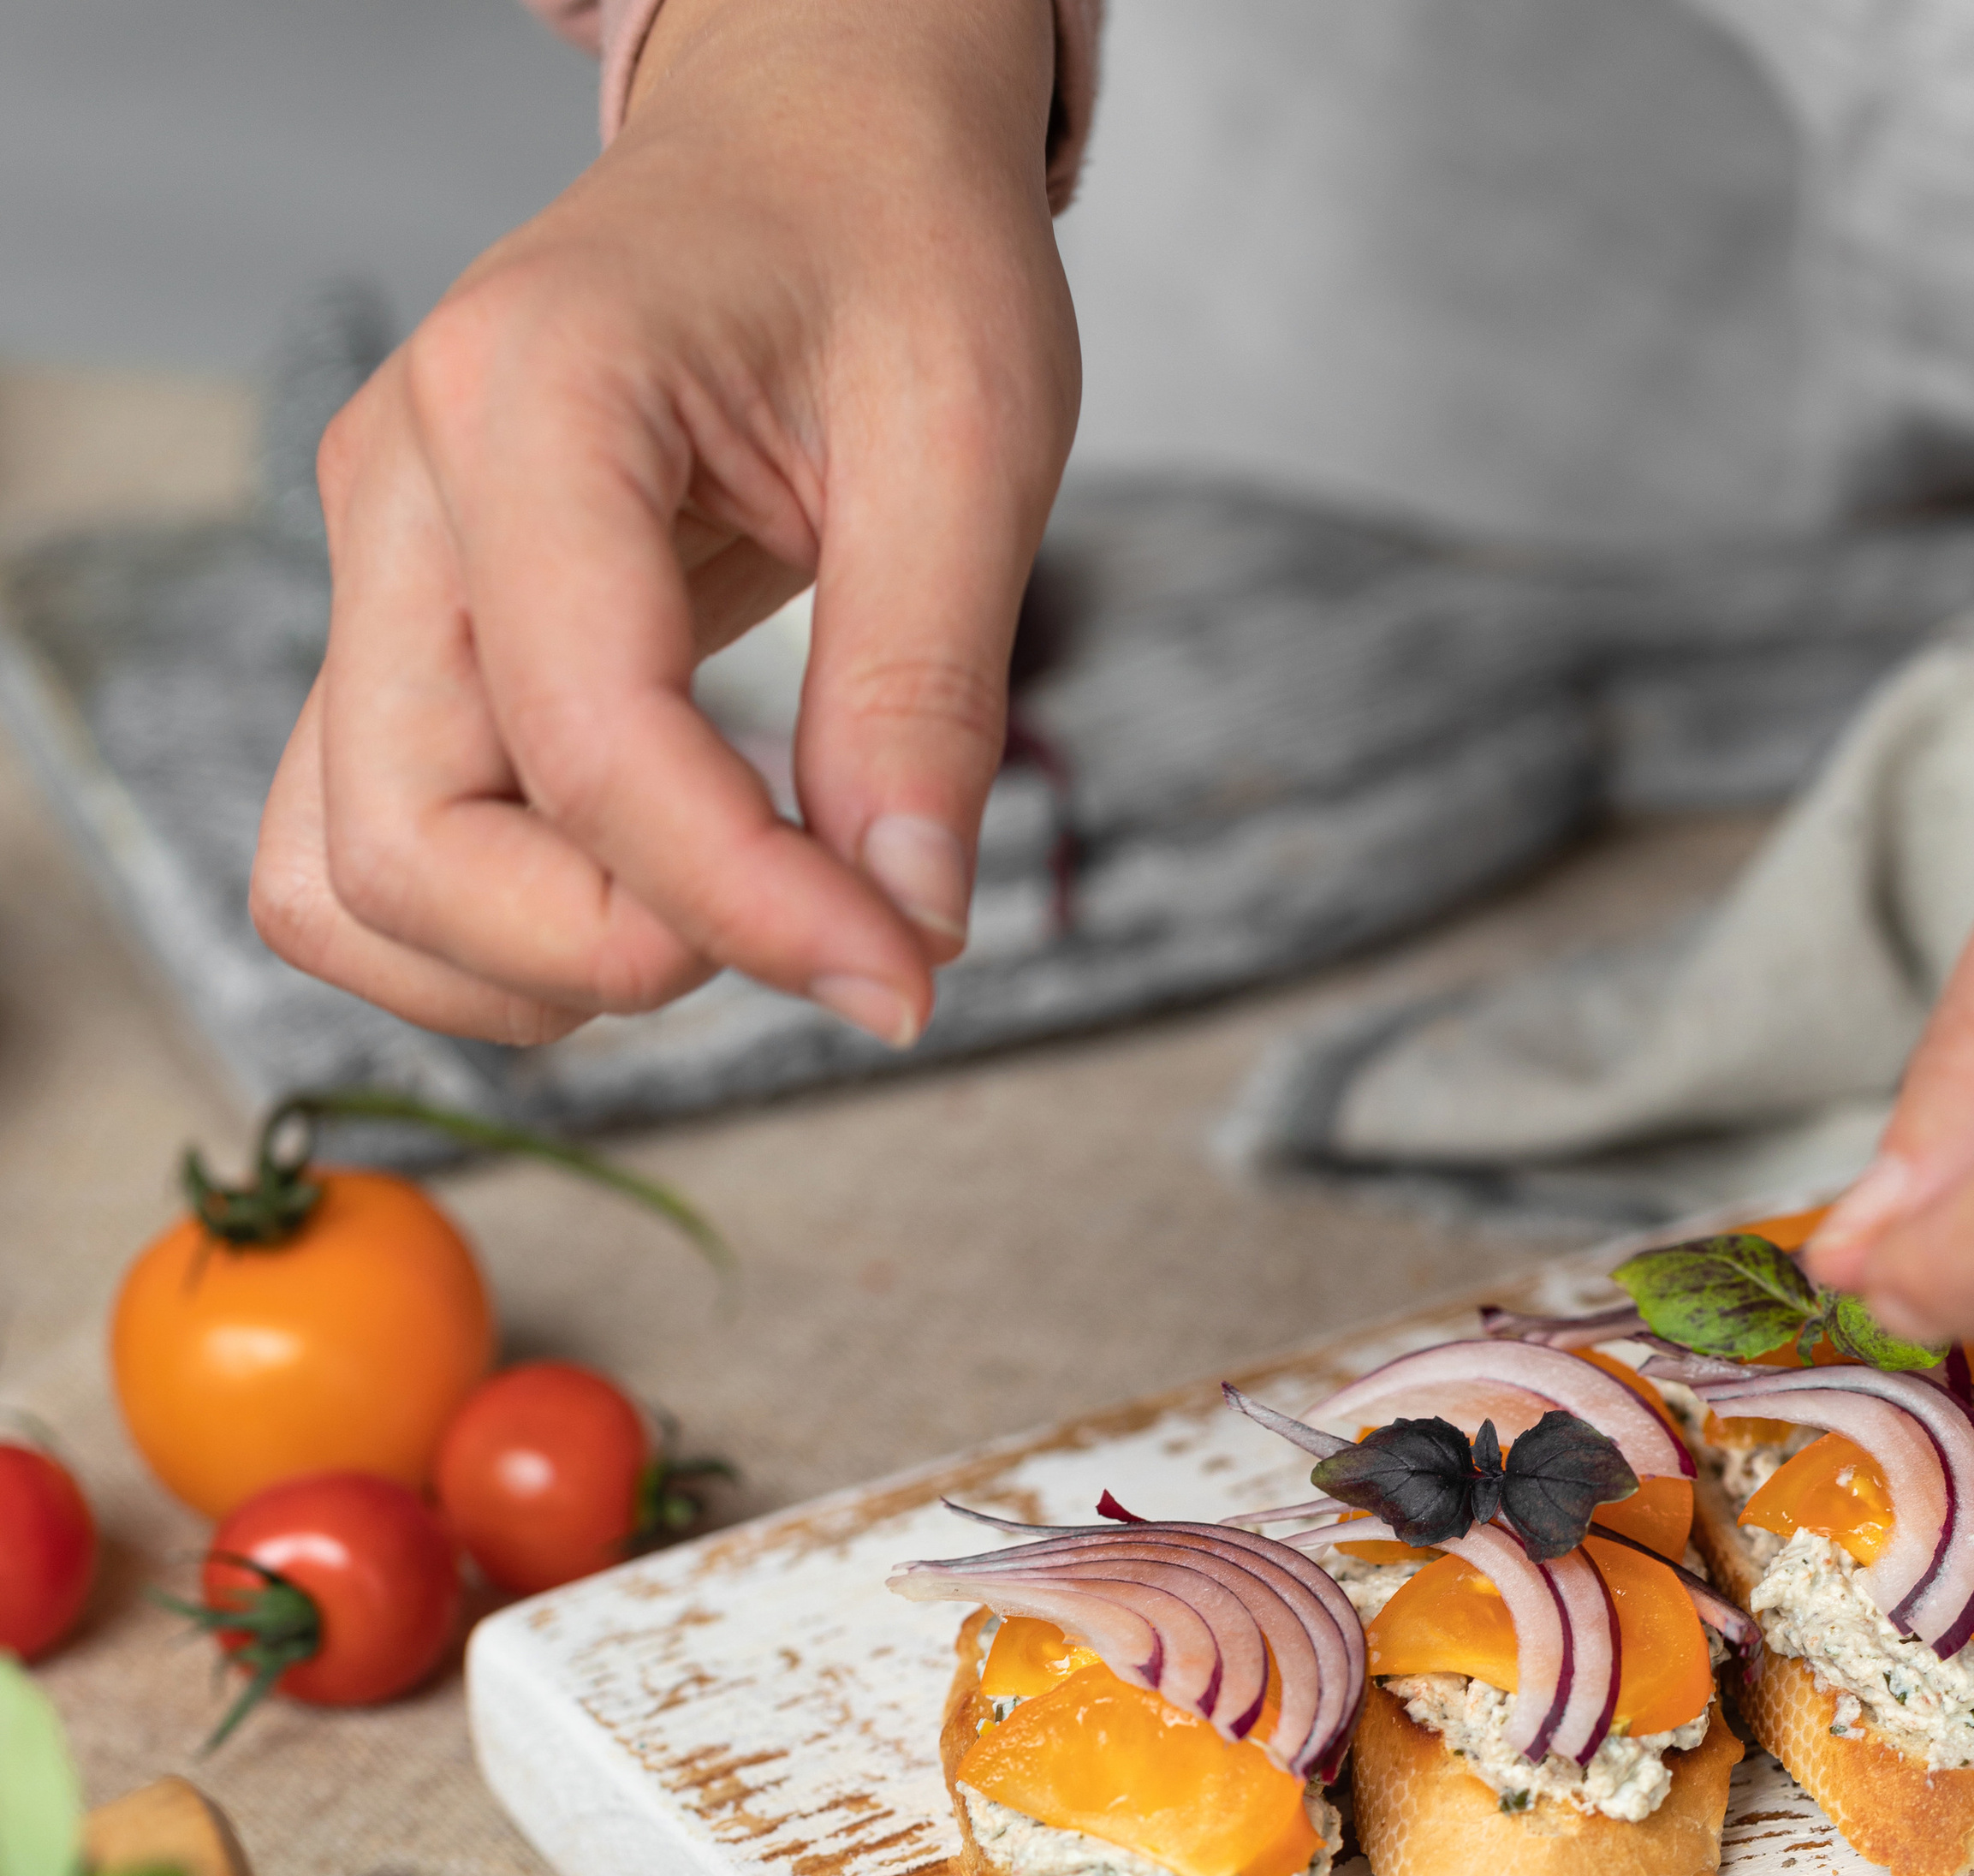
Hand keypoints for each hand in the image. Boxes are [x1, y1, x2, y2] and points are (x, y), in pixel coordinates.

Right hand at [250, 0, 1077, 1047]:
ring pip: (344, 886)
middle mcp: (399, 492)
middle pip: (403, 850)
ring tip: (713, 914)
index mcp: (530, 396)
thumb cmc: (883, 242)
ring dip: (524, 971)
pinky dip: (491, 944)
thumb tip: (908, 930)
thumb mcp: (970, 437)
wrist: (805, 142)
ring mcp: (373, 576)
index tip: (900, 974)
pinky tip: (645, 896)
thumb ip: (926, 694)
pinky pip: (366, 865)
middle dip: (608, 955)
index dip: (746, 906)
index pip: (589, 741)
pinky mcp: (392, 646)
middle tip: (800, 924)